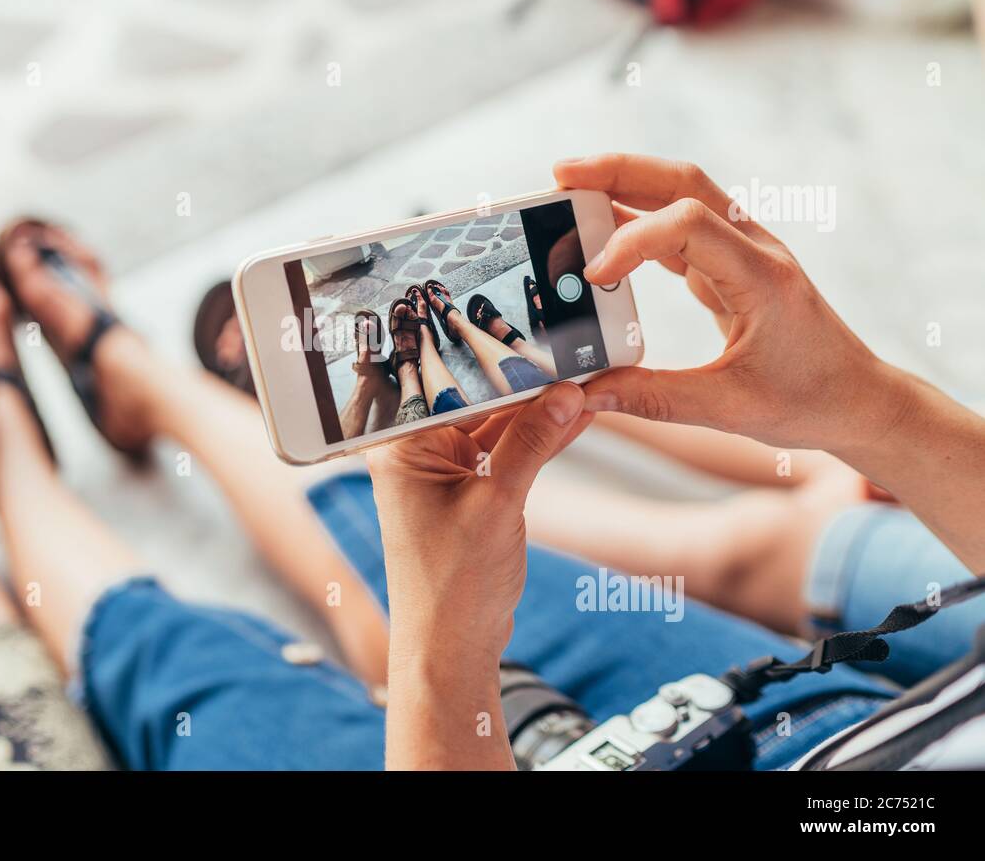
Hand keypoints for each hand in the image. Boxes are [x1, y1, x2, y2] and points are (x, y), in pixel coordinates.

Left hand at [367, 382, 591, 768]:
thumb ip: (530, 444)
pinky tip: (577, 415)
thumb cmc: (453, 586)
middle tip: (570, 352)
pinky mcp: (470, 491)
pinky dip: (539, 439)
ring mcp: (444, 472)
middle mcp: (416, 453)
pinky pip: (507, 453)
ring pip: (498, 426)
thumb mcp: (497, 505)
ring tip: (586, 376)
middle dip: (523, 381)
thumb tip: (565, 394)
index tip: (536, 337)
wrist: (451, 648)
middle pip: (475, 401)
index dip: (494, 361)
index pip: (448, 387)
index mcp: (400, 447)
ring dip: (539, 409)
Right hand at [553, 153, 907, 453]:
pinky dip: (639, 218)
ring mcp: (746, 251)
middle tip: (561, 175)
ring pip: (682, 193)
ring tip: (570, 190)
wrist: (859, 399)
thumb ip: (653, 399)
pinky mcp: (733, 264)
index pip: (687, 225)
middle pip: (683, 182)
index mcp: (762, 278)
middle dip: (618, 170)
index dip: (630, 242)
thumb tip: (586, 394)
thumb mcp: (729, 410)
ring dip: (626, 184)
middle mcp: (756, 250)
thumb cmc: (809, 402)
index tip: (592, 277)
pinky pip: (682, 225)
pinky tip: (602, 227)